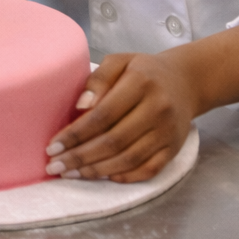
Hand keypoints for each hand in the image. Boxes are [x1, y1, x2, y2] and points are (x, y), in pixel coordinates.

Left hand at [44, 51, 198, 183]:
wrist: (186, 82)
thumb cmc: (144, 71)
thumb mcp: (119, 62)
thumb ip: (98, 79)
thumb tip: (80, 107)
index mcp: (141, 83)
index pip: (103, 115)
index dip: (76, 134)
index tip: (53, 146)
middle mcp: (158, 109)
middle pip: (114, 141)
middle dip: (80, 157)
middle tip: (55, 166)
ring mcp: (167, 132)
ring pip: (129, 159)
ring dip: (97, 170)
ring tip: (71, 174)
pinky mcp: (174, 148)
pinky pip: (148, 169)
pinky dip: (124, 176)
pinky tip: (102, 176)